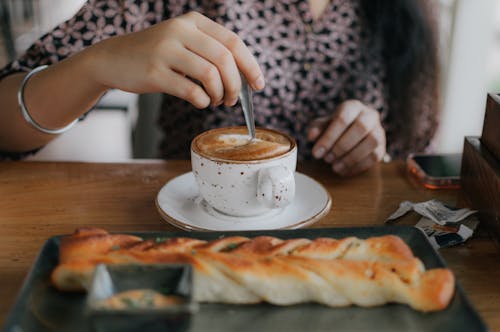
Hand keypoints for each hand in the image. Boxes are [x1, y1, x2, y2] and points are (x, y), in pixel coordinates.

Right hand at [85, 11, 263, 107]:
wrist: (113, 59)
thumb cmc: (156, 55)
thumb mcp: (183, 42)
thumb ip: (211, 52)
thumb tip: (245, 78)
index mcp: (193, 21)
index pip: (233, 42)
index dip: (251, 66)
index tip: (258, 85)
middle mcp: (180, 30)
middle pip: (225, 59)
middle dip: (236, 85)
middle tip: (233, 99)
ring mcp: (166, 50)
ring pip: (211, 75)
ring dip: (220, 94)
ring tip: (216, 101)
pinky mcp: (155, 72)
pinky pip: (192, 91)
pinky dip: (203, 101)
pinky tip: (200, 102)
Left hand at [307, 100, 385, 175]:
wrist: (350, 134)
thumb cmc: (334, 128)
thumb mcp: (322, 125)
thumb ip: (316, 128)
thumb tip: (312, 136)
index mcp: (353, 106)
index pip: (343, 118)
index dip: (329, 137)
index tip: (316, 153)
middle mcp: (370, 115)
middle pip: (360, 128)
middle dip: (341, 147)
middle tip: (326, 159)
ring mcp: (379, 131)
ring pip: (371, 142)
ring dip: (351, 157)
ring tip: (334, 166)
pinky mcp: (382, 147)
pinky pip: (375, 157)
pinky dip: (358, 166)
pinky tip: (343, 171)